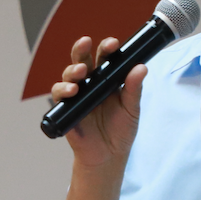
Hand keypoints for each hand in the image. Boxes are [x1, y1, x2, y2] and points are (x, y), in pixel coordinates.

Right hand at [52, 35, 145, 168]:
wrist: (109, 156)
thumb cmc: (121, 131)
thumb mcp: (132, 108)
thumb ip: (134, 88)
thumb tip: (141, 67)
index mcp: (107, 80)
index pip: (105, 58)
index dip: (107, 48)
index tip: (112, 43)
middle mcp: (90, 84)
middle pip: (82, 60)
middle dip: (82, 49)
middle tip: (86, 43)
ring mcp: (76, 96)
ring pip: (69, 75)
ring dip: (72, 70)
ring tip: (81, 72)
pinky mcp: (66, 109)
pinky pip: (59, 95)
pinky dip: (62, 90)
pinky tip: (71, 91)